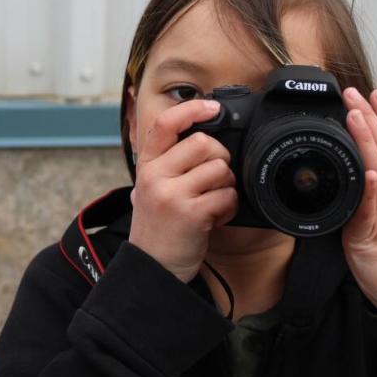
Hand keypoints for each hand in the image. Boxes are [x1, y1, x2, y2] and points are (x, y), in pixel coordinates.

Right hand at [128, 99, 238, 283]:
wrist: (152, 268)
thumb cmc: (158, 227)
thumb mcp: (150, 188)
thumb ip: (168, 163)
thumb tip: (200, 135)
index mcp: (146, 165)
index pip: (165, 124)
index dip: (191, 109)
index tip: (213, 107)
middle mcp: (155, 176)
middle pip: (203, 143)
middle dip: (220, 158)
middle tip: (215, 178)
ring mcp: (172, 194)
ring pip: (219, 169)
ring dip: (226, 185)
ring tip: (214, 201)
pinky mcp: (190, 214)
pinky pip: (226, 196)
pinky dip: (229, 207)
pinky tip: (216, 217)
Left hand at [341, 87, 376, 314]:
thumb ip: (373, 194)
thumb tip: (356, 172)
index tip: (375, 92)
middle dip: (371, 117)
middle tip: (354, 91)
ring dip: (367, 141)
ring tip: (355, 115)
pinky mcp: (373, 238)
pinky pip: (373, 211)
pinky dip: (372, 189)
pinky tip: (370, 172)